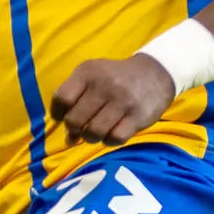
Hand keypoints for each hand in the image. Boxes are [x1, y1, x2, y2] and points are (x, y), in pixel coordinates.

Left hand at [51, 55, 178, 146]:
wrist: (155, 73)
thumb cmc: (115, 78)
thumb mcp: (92, 76)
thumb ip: (74, 101)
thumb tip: (68, 138)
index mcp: (88, 72)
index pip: (61, 99)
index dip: (58, 114)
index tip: (63, 117)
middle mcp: (104, 85)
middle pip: (74, 120)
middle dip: (74, 129)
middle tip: (81, 128)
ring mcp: (122, 101)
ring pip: (93, 133)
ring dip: (90, 137)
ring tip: (96, 131)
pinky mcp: (138, 116)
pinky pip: (114, 139)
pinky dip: (109, 141)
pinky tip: (112, 132)